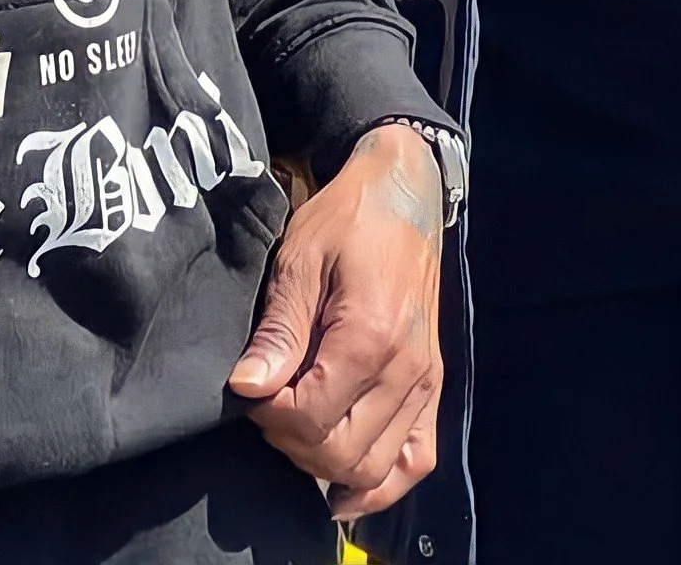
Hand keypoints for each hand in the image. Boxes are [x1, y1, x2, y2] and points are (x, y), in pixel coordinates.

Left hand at [228, 122, 443, 518]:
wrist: (404, 194)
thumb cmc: (347, 218)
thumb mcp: (300, 257)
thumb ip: (279, 329)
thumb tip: (248, 388)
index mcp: (372, 334)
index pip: (313, 418)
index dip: (269, 415)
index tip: (250, 387)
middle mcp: (407, 369)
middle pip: (342, 452)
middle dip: (292, 443)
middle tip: (269, 405)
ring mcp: (426, 383)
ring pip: (375, 468)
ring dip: (326, 466)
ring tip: (298, 428)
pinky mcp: (433, 387)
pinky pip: (416, 461)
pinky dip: (382, 485)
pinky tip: (344, 486)